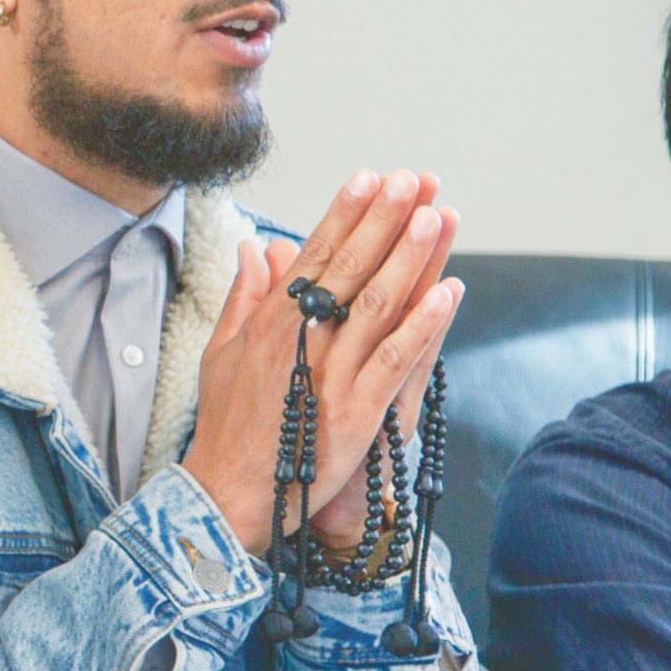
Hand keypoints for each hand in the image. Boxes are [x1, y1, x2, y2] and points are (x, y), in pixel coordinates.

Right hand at [180, 170, 465, 555]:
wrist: (229, 491)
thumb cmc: (225, 424)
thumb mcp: (220, 352)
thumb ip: (243, 297)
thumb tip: (256, 249)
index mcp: (268, 324)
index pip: (313, 256)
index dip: (344, 214)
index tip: (368, 178)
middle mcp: (300, 341)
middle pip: (350, 269)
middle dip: (384, 220)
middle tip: (412, 180)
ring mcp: (331, 376)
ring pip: (378, 305)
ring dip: (411, 258)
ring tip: (436, 216)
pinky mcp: (357, 413)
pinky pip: (397, 361)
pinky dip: (425, 325)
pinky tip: (450, 293)